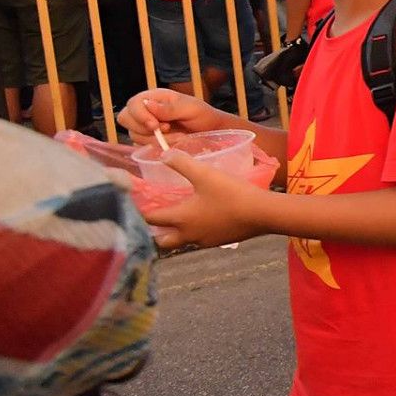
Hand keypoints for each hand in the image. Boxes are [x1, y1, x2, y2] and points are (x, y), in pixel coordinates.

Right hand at [118, 88, 222, 143]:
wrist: (212, 131)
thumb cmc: (203, 116)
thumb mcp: (191, 108)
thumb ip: (170, 108)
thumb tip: (148, 105)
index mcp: (154, 97)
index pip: (132, 104)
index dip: (140, 116)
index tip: (155, 125)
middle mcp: (145, 110)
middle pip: (125, 118)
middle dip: (143, 128)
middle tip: (166, 130)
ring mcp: (145, 126)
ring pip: (133, 134)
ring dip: (153, 139)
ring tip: (176, 136)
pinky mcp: (148, 140)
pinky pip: (141, 145)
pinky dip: (155, 147)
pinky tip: (172, 143)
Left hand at [144, 150, 268, 250]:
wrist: (263, 214)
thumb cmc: (231, 194)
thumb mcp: (205, 173)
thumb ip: (181, 163)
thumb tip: (162, 154)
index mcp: (180, 218)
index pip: (149, 218)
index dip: (137, 210)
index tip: (131, 203)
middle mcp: (188, 234)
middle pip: (161, 241)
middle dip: (153, 231)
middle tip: (153, 218)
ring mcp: (205, 241)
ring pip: (181, 242)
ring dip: (174, 233)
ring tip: (177, 219)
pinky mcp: (220, 241)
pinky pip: (199, 240)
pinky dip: (194, 233)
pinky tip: (204, 220)